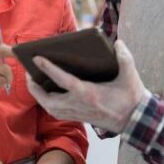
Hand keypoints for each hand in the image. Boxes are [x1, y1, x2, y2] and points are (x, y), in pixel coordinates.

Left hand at [25, 39, 145, 133]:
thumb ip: (124, 57)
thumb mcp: (130, 75)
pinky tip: (46, 94)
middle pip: (48, 99)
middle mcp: (79, 105)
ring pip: (50, 107)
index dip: (48, 68)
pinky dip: (47, 103)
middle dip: (34, 87)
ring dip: (38, 96)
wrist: (135, 121)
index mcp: (89, 93)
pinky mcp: (79, 117)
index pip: (63, 79)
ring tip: (33, 81)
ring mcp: (78, 113)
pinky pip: (56, 112)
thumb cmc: (131, 97)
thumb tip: (117, 42)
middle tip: (28, 72)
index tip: (37, 57)